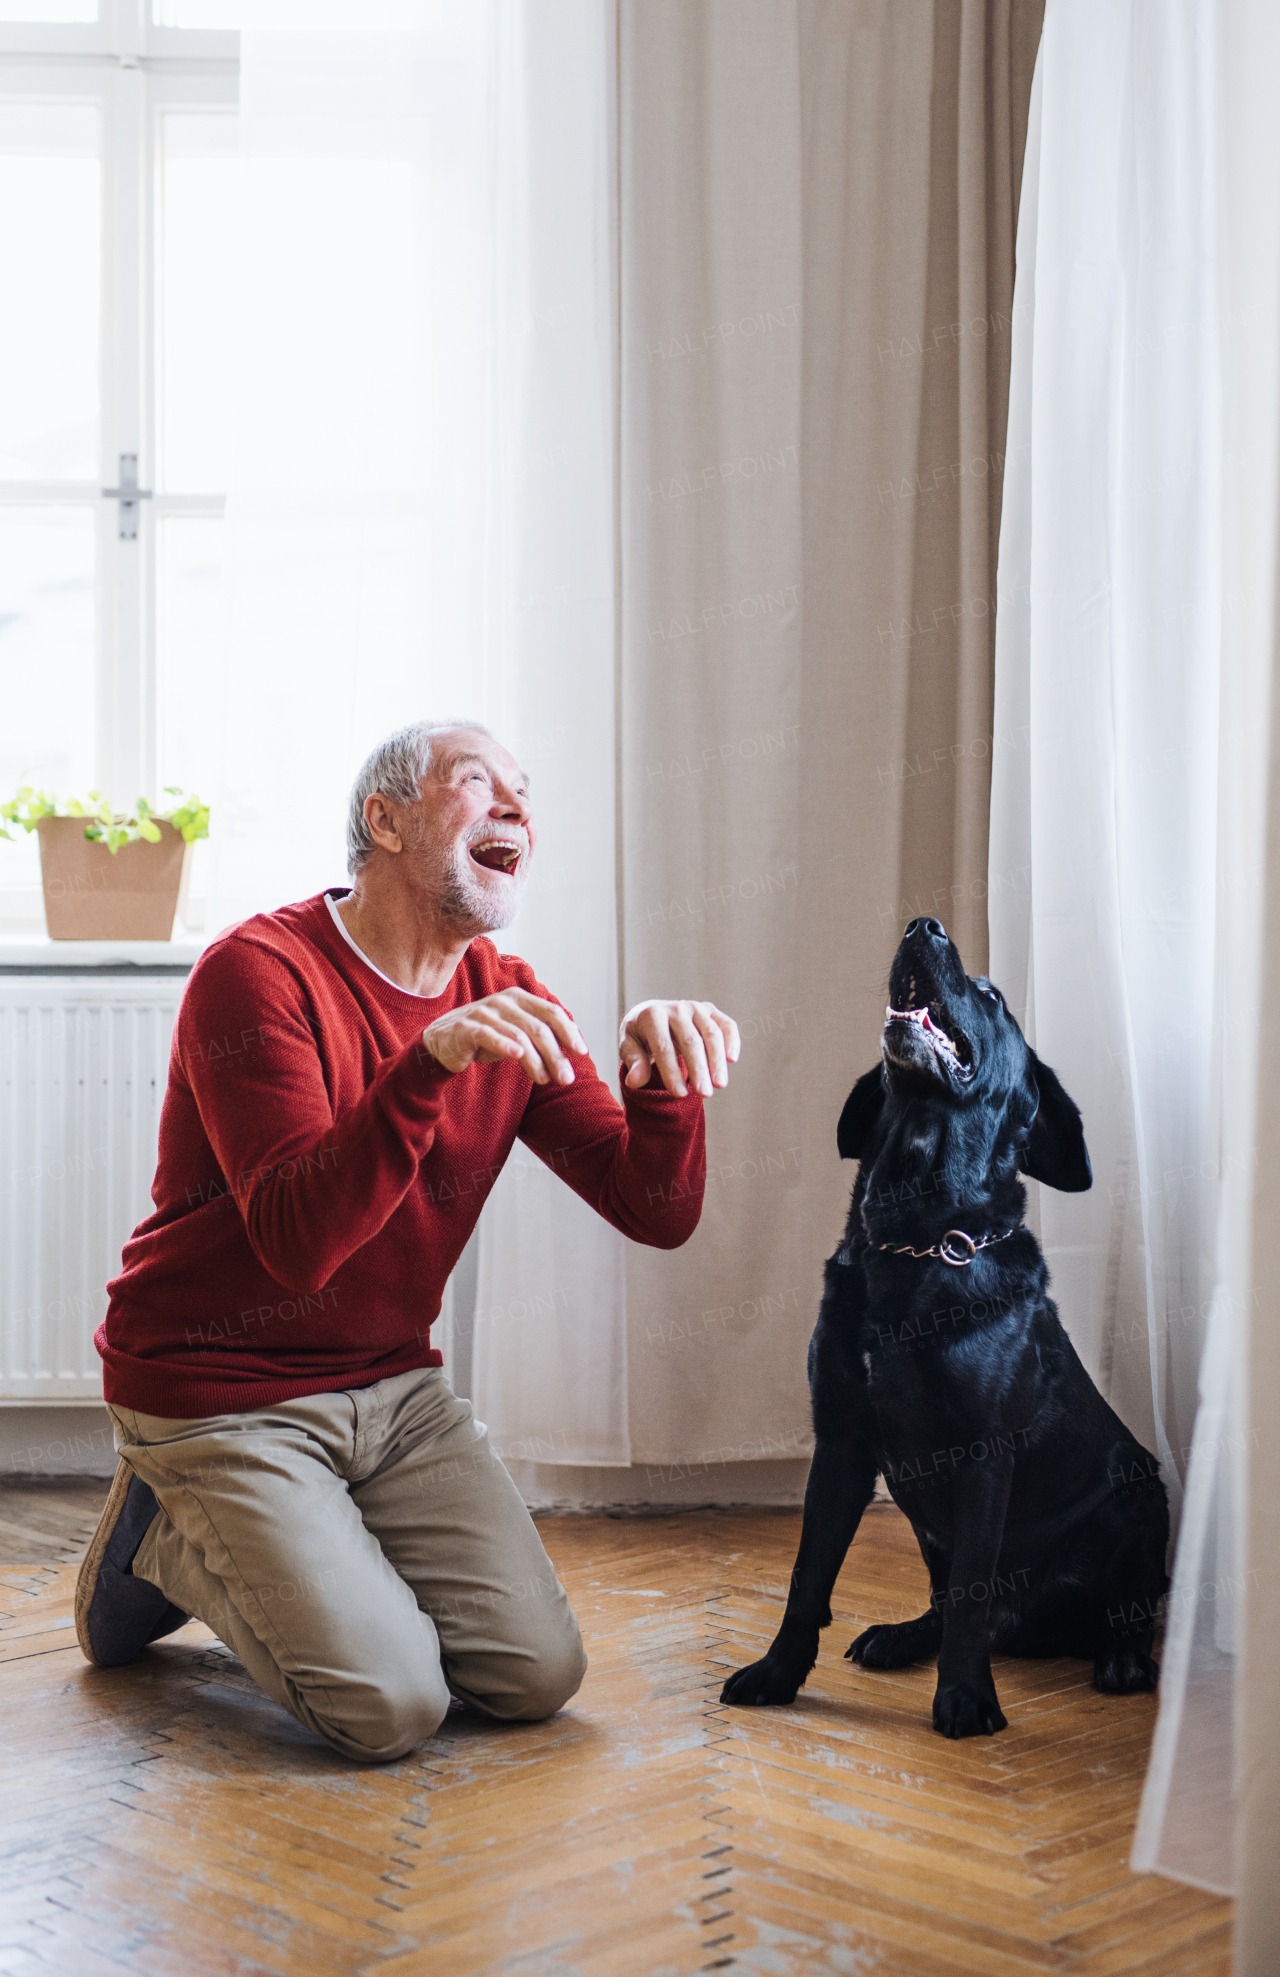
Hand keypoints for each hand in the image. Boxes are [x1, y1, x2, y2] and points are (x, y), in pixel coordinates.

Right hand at [423, 989, 586, 1086]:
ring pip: (518, 1035)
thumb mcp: (517, 1035)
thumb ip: (541, 1038)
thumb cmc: (486, 1038)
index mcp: (519, 999)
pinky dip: (504, 1044)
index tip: (581, 1053)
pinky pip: (488, 1035)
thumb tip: (574, 1052)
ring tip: (545, 1079)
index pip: (551, 1012)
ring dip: (535, 1060)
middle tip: (566, 1078)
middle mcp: (503, 1001)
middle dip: (556, 1054)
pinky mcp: (465, 1027)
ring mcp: (483, 1012)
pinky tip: (517, 1056)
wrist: (442, 1042)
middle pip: (538, 1027)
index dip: (568, 1031)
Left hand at [619, 999, 740, 1097]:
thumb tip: (635, 1082)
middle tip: (705, 1093)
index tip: (679, 1094)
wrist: (649, 1013)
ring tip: (720, 1084)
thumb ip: (634, 1062)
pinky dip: (732, 1041)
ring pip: (711, 1033)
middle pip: (690, 1041)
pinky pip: (726, 1024)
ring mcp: (695, 1007)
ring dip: (717, 1060)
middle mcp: (676, 1008)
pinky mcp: (710, 1010)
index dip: (672, 1072)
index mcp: (652, 1015)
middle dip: (698, 1069)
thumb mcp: (629, 1046)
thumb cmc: (640, 1036)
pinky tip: (732, 1060)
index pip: (663, 1047)